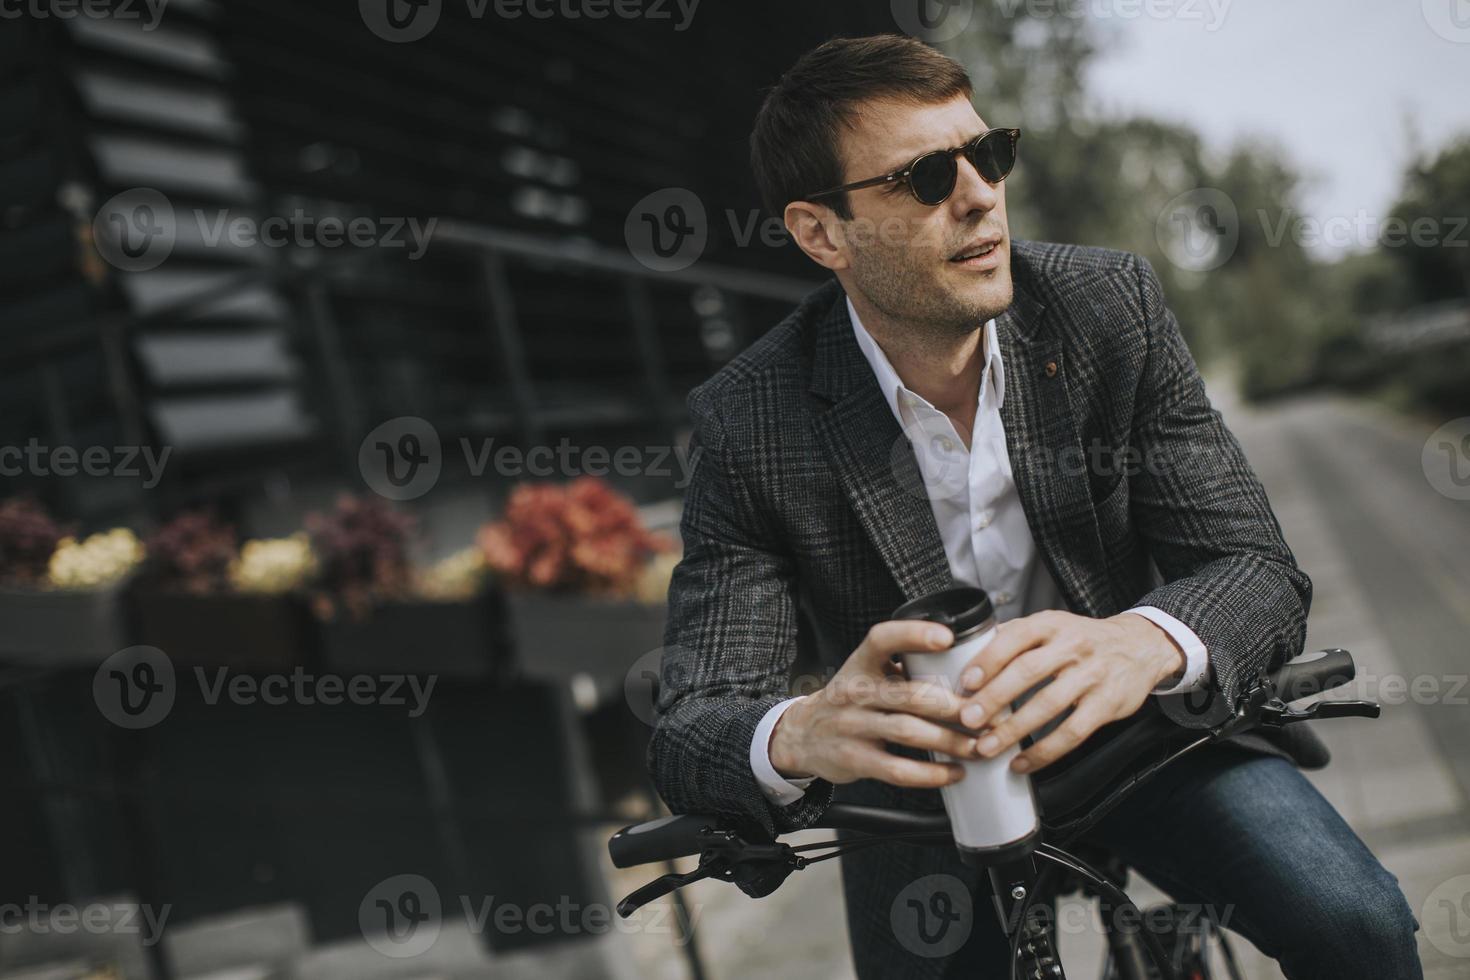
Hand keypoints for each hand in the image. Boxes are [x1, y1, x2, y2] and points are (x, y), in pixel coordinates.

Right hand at [769, 620, 975, 788]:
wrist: (802, 735)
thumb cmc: (849, 701)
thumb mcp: (864, 673)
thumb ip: (902, 666)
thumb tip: (963, 661)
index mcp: (860, 664)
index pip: (882, 639)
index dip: (914, 634)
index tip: (948, 636)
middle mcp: (854, 692)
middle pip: (910, 695)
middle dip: (955, 706)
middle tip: (987, 714)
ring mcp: (852, 727)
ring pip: (909, 732)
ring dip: (951, 741)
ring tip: (979, 746)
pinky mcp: (856, 759)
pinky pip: (898, 769)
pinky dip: (931, 774)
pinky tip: (954, 773)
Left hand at [956, 611, 1183, 773]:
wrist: (1140, 647)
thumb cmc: (1085, 639)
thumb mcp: (1053, 624)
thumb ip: (1016, 636)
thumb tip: (969, 653)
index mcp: (1052, 624)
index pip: (1015, 637)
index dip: (988, 660)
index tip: (966, 683)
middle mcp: (1072, 646)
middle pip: (1028, 672)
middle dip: (994, 698)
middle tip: (967, 719)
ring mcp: (1092, 676)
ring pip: (1048, 705)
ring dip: (1013, 730)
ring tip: (986, 746)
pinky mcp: (1106, 705)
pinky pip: (1071, 733)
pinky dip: (1044, 752)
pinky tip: (1022, 762)